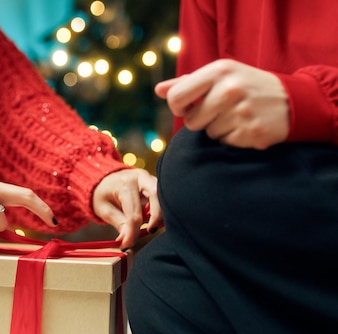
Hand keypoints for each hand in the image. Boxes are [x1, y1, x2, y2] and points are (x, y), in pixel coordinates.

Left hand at [92, 168, 161, 248]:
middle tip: (149, 231)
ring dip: (160, 213)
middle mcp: (140, 177)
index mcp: (124, 184)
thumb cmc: (101, 193)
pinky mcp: (153, 183)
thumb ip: (119, 224)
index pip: (134, 213)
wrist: (102, 180)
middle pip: (156, 195)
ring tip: (151, 226)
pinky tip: (153, 219)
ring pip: (163, 195)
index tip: (127, 244)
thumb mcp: (105, 210)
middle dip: (156, 217)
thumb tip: (128, 240)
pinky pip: (162, 196)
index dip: (133, 232)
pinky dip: (160, 209)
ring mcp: (149, 178)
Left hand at [156, 59, 289, 149]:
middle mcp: (230, 89)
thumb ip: (188, 83)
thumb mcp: (221, 75)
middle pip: (191, 121)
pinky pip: (224, 143)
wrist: (293, 100)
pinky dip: (232, 138)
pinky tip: (246, 126)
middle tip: (219, 111)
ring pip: (208, 134)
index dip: (178, 107)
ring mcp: (242, 112)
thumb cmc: (247, 86)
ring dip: (218, 129)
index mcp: (219, 71)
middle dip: (201, 120)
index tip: (189, 107)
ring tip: (236, 116)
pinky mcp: (251, 132)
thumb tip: (159, 90)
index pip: (176, 97)